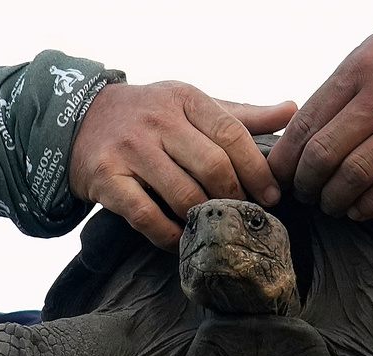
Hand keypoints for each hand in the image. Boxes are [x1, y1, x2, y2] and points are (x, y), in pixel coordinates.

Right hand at [69, 81, 296, 248]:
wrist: (80, 120)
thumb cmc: (150, 115)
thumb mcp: (192, 104)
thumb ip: (241, 114)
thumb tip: (292, 110)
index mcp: (185, 98)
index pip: (231, 134)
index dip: (257, 169)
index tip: (272, 194)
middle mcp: (157, 121)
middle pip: (212, 166)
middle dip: (236, 196)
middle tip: (245, 215)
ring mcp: (130, 150)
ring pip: (183, 195)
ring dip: (206, 218)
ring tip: (218, 227)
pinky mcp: (108, 179)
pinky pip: (147, 217)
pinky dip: (169, 235)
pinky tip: (182, 240)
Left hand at [267, 4, 372, 219]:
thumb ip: (343, 88)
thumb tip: (302, 131)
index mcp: (360, 68)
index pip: (306, 123)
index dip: (286, 159)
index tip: (280, 177)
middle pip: (324, 153)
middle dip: (306, 184)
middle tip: (304, 196)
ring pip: (357, 174)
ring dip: (335, 200)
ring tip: (331, 206)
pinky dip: (370, 206)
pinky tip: (360, 210)